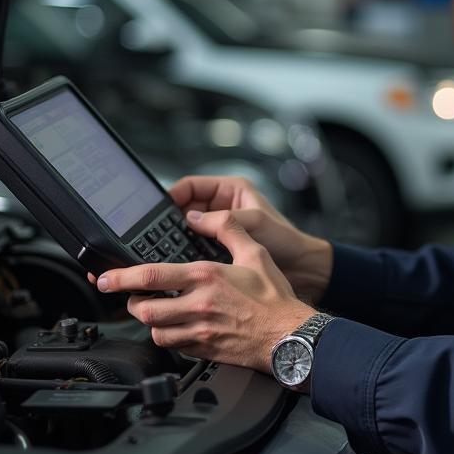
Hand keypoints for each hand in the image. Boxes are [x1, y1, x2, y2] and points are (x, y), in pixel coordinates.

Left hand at [96, 209, 313, 371]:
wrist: (289, 334)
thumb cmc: (274, 296)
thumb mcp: (255, 251)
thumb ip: (226, 228)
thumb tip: (200, 217)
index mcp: (206, 277)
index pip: (151, 277)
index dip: (121, 278)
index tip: (105, 278)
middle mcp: (199, 305)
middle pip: (145, 310)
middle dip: (133, 304)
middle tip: (135, 297)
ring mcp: (200, 331)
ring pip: (155, 332)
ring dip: (151, 322)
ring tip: (156, 313)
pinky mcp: (204, 350)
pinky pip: (174, 347)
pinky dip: (170, 338)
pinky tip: (179, 328)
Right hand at [170, 175, 332, 303]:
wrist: (300, 267)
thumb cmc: (285, 240)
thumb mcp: (256, 224)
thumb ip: (226, 220)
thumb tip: (192, 219)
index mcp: (231, 191)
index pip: (191, 186)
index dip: (173, 195)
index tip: (155, 210)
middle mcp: (222, 207)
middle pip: (183, 208)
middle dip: (169, 220)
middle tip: (152, 234)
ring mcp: (218, 229)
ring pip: (185, 230)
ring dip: (175, 239)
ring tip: (161, 251)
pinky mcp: (218, 248)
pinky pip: (193, 248)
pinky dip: (185, 254)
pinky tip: (177, 264)